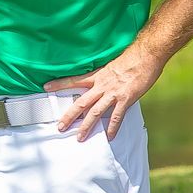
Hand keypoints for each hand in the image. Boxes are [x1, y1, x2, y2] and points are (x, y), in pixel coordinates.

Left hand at [46, 46, 165, 141]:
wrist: (146, 55)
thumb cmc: (132, 58)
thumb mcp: (112, 66)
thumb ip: (105, 77)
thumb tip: (101, 85)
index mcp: (97, 75)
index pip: (74, 80)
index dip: (59, 84)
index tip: (46, 87)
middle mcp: (102, 85)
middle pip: (81, 103)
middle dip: (69, 116)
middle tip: (60, 126)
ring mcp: (113, 93)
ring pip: (95, 113)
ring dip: (86, 126)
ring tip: (79, 137)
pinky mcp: (125, 99)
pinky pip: (116, 117)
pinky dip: (112, 128)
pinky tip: (109, 137)